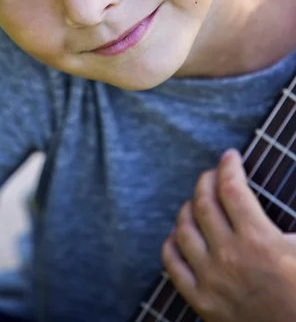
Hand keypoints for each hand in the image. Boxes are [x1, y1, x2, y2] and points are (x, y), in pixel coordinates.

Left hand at [162, 149, 295, 321]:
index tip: (230, 156)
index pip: (232, 187)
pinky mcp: (201, 301)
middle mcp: (229, 256)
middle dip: (207, 181)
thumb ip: (290, 215)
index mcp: (258, 239)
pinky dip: (172, 243)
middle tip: (213, 175)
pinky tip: (179, 235)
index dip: (229, 165)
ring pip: (184, 229)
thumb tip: (278, 187)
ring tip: (197, 202)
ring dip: (188, 208)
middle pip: (204, 203)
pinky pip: (173, 265)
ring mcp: (211, 279)